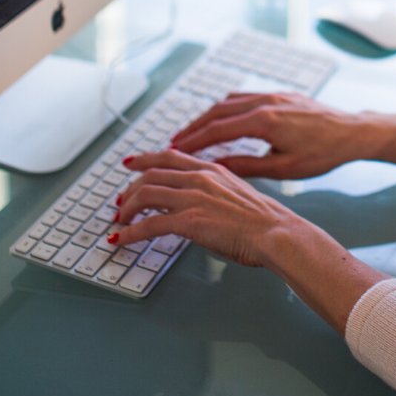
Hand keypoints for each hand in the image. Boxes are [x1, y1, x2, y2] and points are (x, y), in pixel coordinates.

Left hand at [113, 148, 309, 266]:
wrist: (276, 232)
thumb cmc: (264, 221)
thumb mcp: (237, 193)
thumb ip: (215, 192)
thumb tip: (200, 204)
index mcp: (211, 169)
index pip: (170, 156)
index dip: (145, 158)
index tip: (131, 162)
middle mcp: (199, 177)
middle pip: (151, 174)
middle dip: (130, 188)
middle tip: (120, 202)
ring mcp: (193, 198)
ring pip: (145, 194)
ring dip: (127, 209)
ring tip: (119, 222)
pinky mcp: (189, 221)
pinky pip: (149, 224)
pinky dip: (130, 232)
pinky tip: (121, 240)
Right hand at [170, 92, 369, 178]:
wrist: (352, 132)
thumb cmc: (323, 154)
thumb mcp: (284, 169)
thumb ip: (246, 166)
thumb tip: (216, 167)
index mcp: (265, 121)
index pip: (218, 129)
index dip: (193, 140)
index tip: (174, 149)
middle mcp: (265, 101)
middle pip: (217, 111)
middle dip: (194, 127)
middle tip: (174, 142)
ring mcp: (272, 94)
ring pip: (229, 101)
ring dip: (207, 116)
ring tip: (192, 132)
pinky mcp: (279, 94)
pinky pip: (244, 96)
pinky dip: (226, 106)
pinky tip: (221, 117)